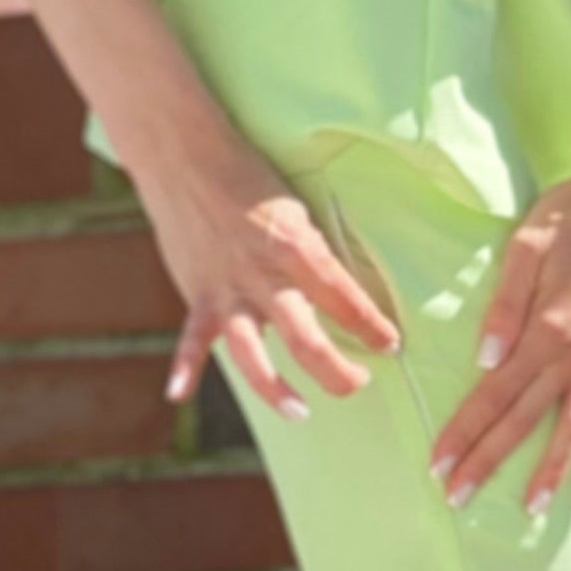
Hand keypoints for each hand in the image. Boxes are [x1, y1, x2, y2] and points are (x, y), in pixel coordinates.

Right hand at [139, 124, 400, 420]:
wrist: (187, 157)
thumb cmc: (252, 180)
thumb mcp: (297, 211)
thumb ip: (312, 255)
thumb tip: (342, 290)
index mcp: (298, 247)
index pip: (345, 297)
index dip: (371, 325)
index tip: (391, 344)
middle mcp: (265, 274)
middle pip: (307, 337)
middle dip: (337, 370)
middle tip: (359, 385)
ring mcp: (228, 289)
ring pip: (253, 352)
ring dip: (276, 388)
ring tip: (301, 413)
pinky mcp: (197, 294)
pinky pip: (191, 339)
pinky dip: (184, 368)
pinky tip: (179, 395)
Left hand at [428, 108, 570, 516]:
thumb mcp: (529, 244)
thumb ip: (506, 304)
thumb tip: (485, 359)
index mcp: (548, 329)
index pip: (494, 394)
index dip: (464, 431)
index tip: (438, 465)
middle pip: (526, 420)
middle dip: (489, 460)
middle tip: (458, 497)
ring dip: (553, 468)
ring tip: (532, 506)